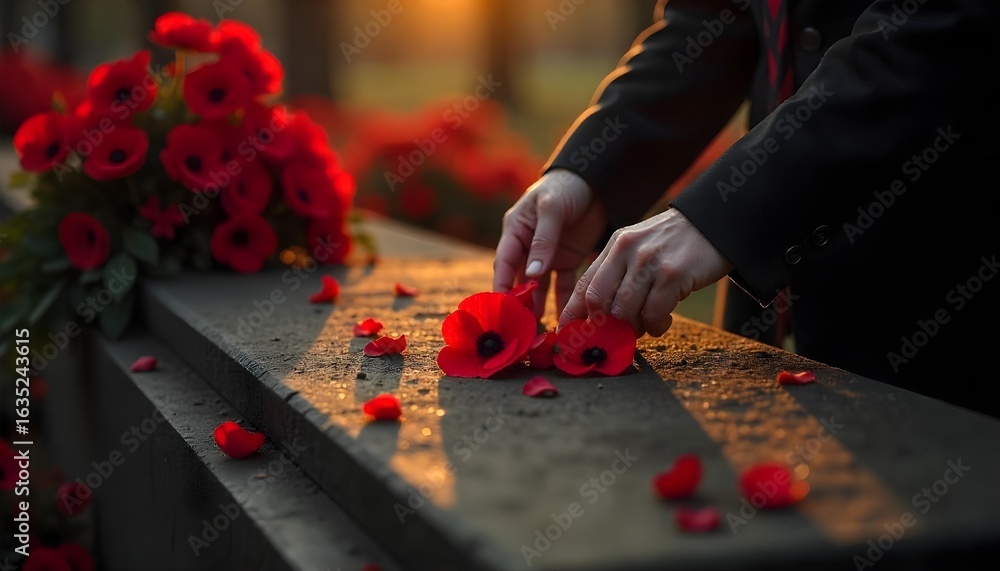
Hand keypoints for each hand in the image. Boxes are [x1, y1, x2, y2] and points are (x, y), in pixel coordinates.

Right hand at [493, 169, 607, 318]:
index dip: (501, 286)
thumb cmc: (565, 187)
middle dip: (520, 304)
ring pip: (541, 287)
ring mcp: (548, 255)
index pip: (504, 263)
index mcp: (515, 231)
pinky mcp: (568, 259)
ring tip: (541, 331)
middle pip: (520, 280)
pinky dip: (565, 300)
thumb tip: (532, 275)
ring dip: (540, 307)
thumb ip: (543, 241)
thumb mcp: (551, 209)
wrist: (595, 180)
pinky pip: (564, 284)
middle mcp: (528, 247)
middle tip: (521, 328)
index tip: (501, 310)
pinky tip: (566, 318)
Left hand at [559, 207, 732, 336]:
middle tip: (615, 336)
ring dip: (632, 329)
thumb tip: (597, 316)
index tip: (569, 335)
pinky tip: (663, 322)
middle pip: (598, 301)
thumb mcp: (638, 249)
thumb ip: (617, 275)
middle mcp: (626, 251)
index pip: (584, 285)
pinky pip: (654, 314)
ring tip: (645, 326)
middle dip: (603, 326)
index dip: (572, 315)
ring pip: (624, 312)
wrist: (714, 223)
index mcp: (614, 247)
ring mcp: (649, 262)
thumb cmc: (673, 245)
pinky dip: (656, 327)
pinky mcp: (673, 274)